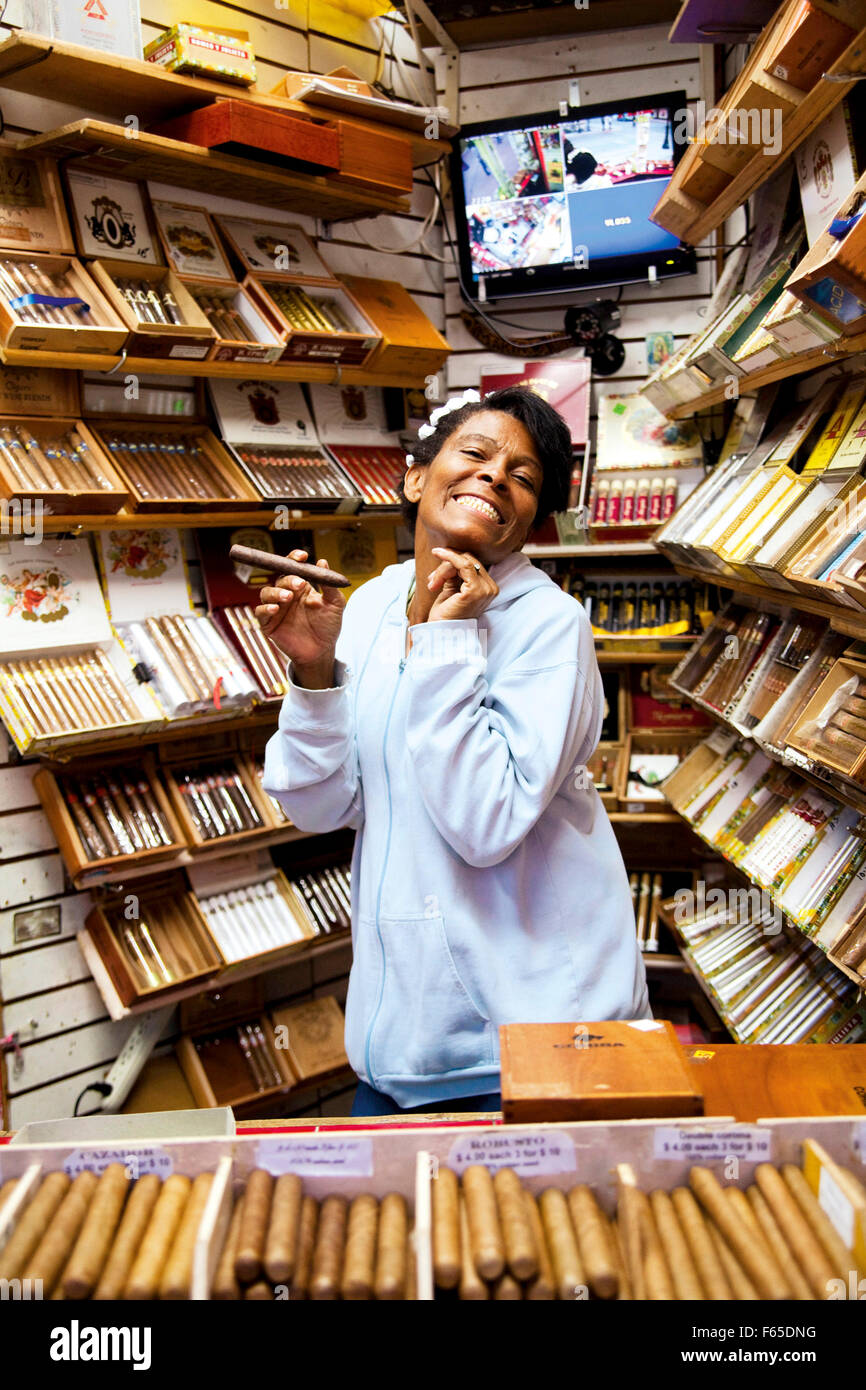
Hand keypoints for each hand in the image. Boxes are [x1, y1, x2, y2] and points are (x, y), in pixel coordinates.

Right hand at [255, 550, 344, 672]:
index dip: (294, 558)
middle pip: (280, 579)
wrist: (322, 651)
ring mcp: (276, 609)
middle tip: (300, 584)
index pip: (293, 567)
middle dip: (288, 579)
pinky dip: (265, 608)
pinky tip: (275, 609)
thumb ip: (330, 585)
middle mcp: (287, 595)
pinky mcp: (268, 624)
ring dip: (275, 592)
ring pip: (266, 593)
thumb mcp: (335, 605)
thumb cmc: (328, 627)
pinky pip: (260, 612)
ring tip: (287, 597)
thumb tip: (322, 562)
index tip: (302, 557)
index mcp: (301, 587)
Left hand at [426, 546, 498, 621]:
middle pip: (469, 560)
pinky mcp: (475, 590)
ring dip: (443, 569)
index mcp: (488, 588)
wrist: (442, 633)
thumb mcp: (452, 589)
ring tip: (432, 584)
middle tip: (432, 580)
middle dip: (446, 566)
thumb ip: (455, 573)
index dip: (452, 564)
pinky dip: (448, 556)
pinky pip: (462, 564)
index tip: (435, 576)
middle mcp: (491, 588)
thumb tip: (449, 554)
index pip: (473, 564)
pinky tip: (437, 553)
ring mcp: (485, 589)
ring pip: (463, 561)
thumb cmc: (446, 615)